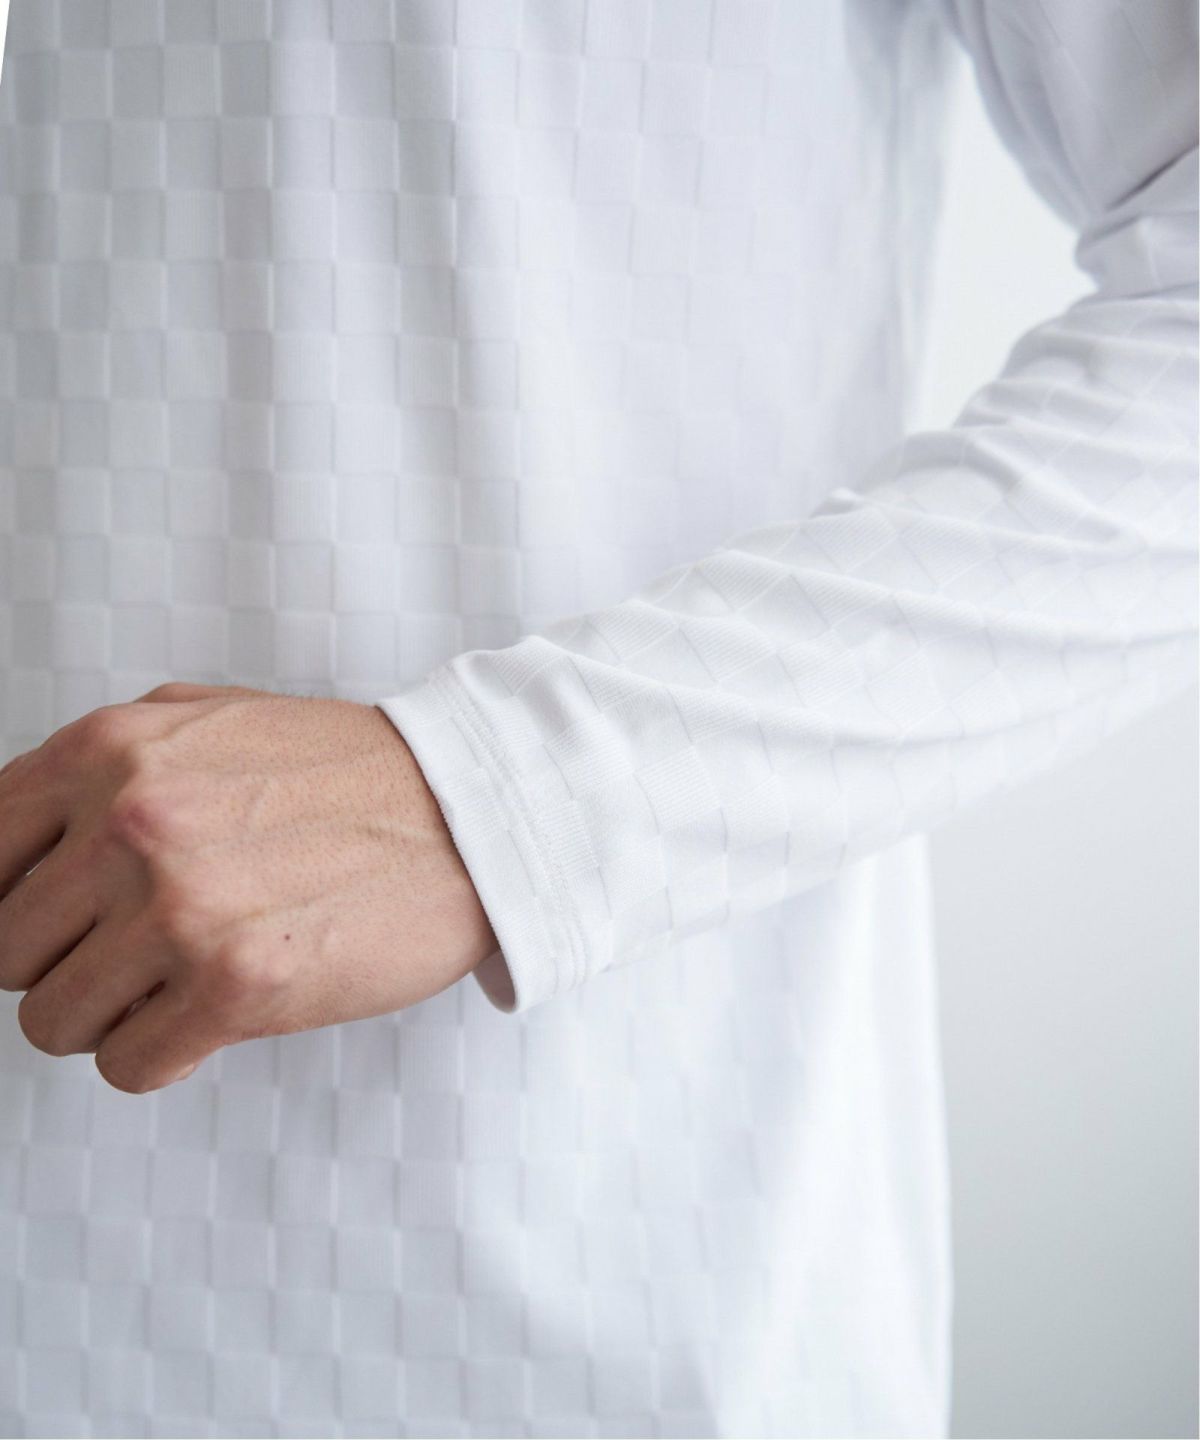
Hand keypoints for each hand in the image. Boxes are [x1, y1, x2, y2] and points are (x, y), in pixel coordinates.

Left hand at [0, 683, 498, 1092]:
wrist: (468, 814)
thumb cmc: (345, 772)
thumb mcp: (202, 720)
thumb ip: (97, 766)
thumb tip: (10, 837)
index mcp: (108, 752)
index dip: (12, 902)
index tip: (56, 923)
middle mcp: (132, 823)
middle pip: (3, 951)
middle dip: (64, 962)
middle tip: (134, 952)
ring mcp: (181, 906)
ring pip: (52, 1021)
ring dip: (111, 1015)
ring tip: (179, 982)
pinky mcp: (235, 985)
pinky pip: (126, 1066)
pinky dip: (163, 1054)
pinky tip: (214, 1013)